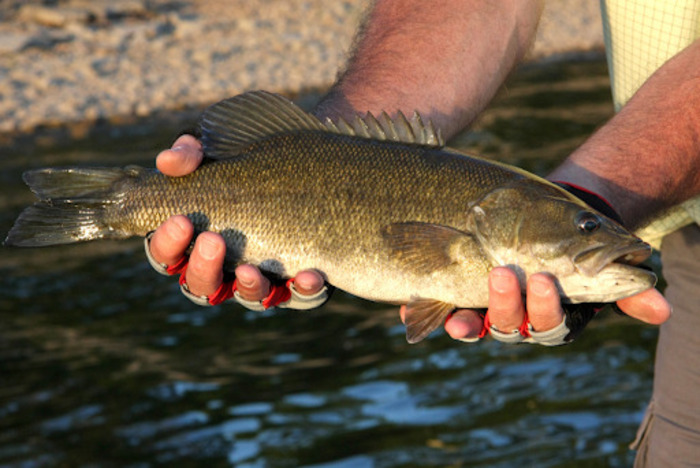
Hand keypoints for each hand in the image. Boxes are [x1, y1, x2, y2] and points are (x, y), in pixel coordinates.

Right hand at [148, 134, 325, 304]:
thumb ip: (189, 152)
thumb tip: (169, 161)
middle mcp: (227, 265)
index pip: (168, 255)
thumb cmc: (251, 157)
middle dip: (202, 267)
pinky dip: (304, 289)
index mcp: (197, 238)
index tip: (179, 220)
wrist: (312, 160)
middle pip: (201, 285)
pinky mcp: (300, 281)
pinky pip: (302, 296)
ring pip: (248, 297)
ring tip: (249, 270)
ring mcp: (264, 276)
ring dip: (247, 287)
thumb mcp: (218, 146)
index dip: (167, 244)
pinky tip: (308, 274)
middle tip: (211, 240)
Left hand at [401, 266, 671, 342]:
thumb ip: (621, 286)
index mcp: (547, 311)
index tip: (540, 279)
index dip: (542, 308)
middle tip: (502, 273)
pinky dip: (422, 313)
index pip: (546, 323)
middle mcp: (513, 315)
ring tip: (450, 311)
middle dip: (504, 304)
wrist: (536, 216)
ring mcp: (481, 307)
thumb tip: (662, 309)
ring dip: (461, 320)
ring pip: (471, 323)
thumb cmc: (568, 239)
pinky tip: (408, 308)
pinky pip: (435, 311)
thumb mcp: (592, 257)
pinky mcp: (453, 294)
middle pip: (506, 325)